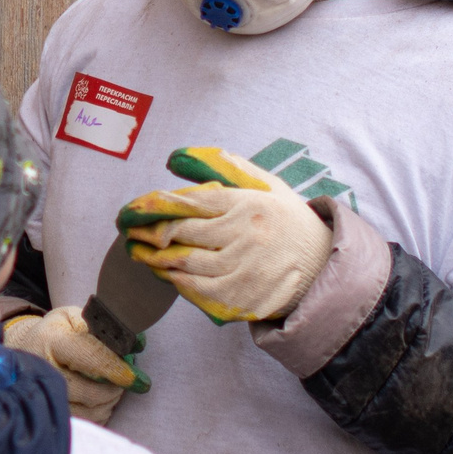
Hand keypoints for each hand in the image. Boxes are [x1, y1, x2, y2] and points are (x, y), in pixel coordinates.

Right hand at [4, 305, 146, 424]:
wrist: (24, 352)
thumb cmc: (54, 333)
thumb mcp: (71, 318)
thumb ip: (101, 327)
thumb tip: (136, 343)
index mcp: (52, 342)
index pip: (90, 358)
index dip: (117, 369)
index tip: (137, 377)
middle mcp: (46, 373)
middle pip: (92, 392)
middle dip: (116, 386)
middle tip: (124, 377)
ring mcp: (46, 398)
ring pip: (92, 410)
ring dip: (110, 399)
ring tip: (109, 383)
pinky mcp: (53, 415)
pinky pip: (88, 421)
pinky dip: (100, 410)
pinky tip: (97, 397)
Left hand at [121, 151, 331, 323]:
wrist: (324, 265)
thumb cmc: (285, 220)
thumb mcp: (265, 184)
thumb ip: (224, 167)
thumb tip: (177, 157)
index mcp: (248, 204)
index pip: (192, 202)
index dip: (156, 206)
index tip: (134, 209)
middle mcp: (245, 236)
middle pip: (182, 233)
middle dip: (147, 232)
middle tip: (128, 231)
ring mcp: (244, 269)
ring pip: (185, 264)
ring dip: (154, 259)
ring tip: (137, 252)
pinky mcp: (243, 296)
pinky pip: (198, 291)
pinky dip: (175, 282)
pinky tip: (163, 273)